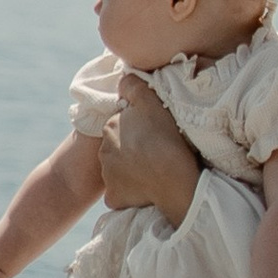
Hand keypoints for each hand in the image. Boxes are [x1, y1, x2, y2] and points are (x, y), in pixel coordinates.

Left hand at [98, 73, 202, 222]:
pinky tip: (146, 189)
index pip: (122, 125)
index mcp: (109, 127)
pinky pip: (120, 193)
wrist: (174, 180)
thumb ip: (134, 86)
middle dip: (132, 148)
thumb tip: (122, 79)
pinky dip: (130, 192)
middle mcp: (103, 152)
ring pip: (119, 170)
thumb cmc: (165, 139)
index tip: (154, 134)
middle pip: (118, 147)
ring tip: (152, 170)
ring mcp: (107, 177)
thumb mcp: (151, 103)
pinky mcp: (113, 198)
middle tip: (154, 151)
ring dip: (131, 170)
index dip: (139, 128)